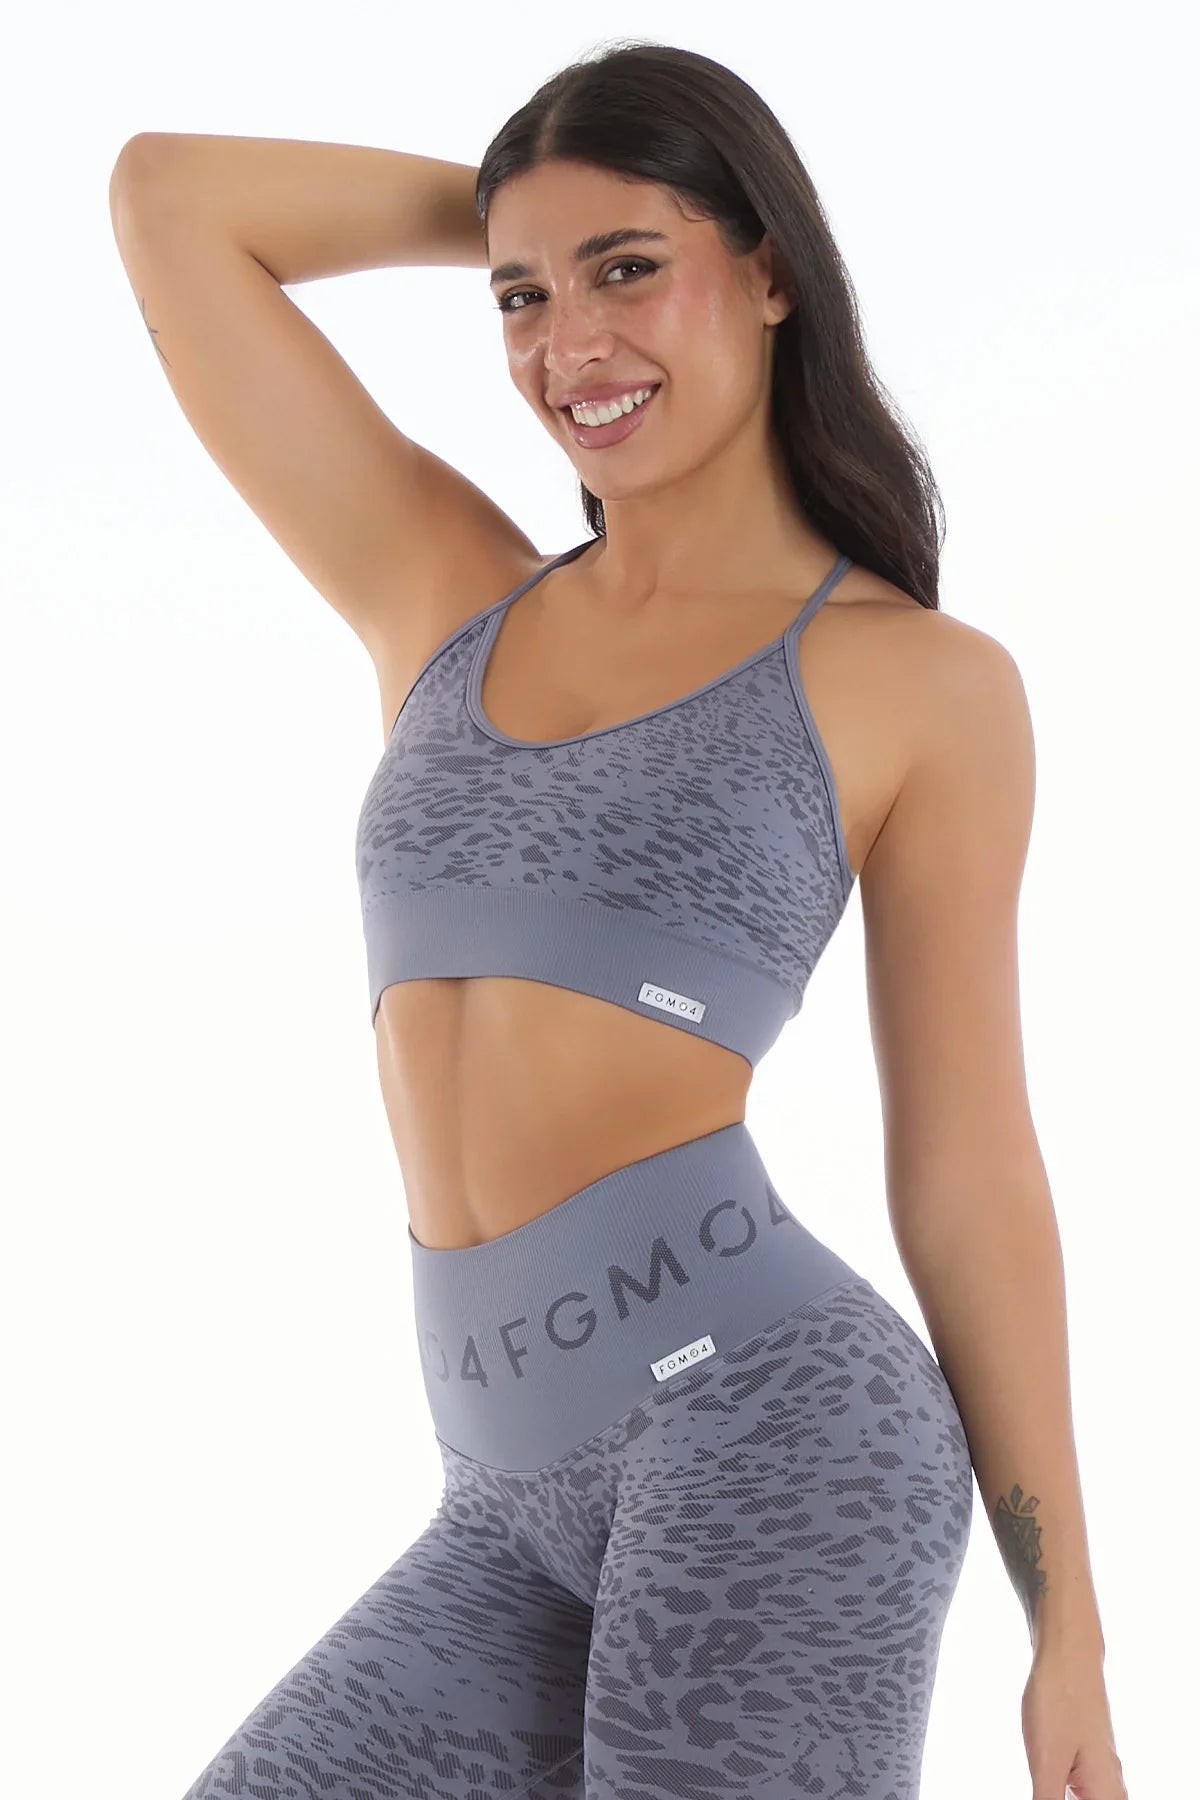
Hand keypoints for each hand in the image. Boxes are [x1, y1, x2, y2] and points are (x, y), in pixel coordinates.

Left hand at [1021, 1647, 1126, 1799]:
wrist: (1066, 1651)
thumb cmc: (1059, 1701)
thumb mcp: (1046, 1764)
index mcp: (1109, 1795)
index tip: (1046, 1793)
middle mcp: (1111, 1788)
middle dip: (1058, 1799)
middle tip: (1039, 1789)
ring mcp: (1099, 1772)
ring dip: (1056, 1795)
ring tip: (1040, 1783)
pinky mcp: (1084, 1758)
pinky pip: (1078, 1793)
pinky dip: (1058, 1794)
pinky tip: (1042, 1787)